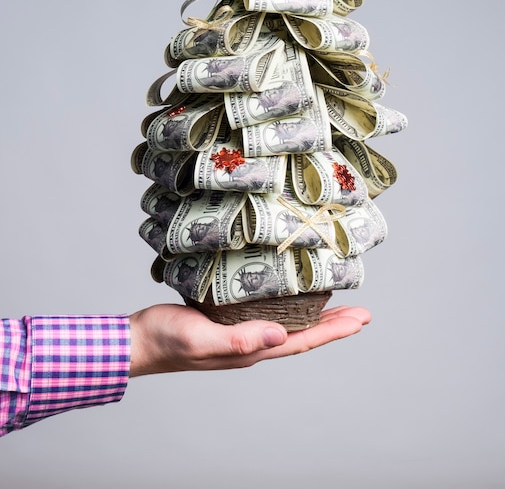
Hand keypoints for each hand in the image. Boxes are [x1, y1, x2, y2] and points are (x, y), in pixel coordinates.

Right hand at [128, 303, 370, 375]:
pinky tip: (291, 298)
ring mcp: (241, 334)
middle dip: (334, 325)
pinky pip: (269, 315)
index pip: (301, 342)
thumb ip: (238, 340)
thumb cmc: (167, 339)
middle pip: (302, 336)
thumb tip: (280, 336)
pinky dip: (289, 308)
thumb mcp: (201, 338)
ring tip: (337, 306)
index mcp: (250, 350)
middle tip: (361, 312)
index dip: (333, 331)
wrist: (141, 340)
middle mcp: (252, 344)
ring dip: (316, 318)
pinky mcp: (230, 321)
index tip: (360, 319)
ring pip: (289, 326)